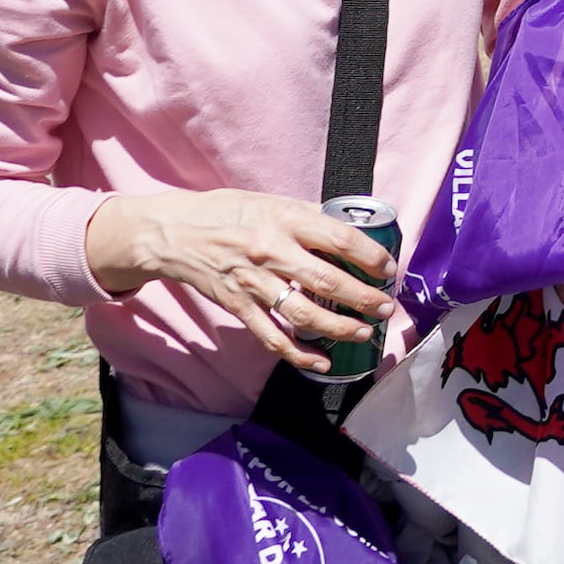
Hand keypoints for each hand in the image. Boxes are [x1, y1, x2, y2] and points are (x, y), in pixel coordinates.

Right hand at [85, 190, 393, 373]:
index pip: (338, 238)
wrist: (175, 233)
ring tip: (364, 334)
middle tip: (387, 308)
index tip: (388, 267)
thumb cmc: (228, 212)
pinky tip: (321, 362)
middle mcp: (271, 252)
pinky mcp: (239, 308)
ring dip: (338, 328)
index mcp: (285, 220)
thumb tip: (348, 231)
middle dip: (363, 298)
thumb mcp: (272, 201)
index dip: (369, 256)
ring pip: (303, 314)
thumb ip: (307, 217)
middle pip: (326, 281)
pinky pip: (272, 337)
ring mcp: (254, 283)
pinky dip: (298, 354)